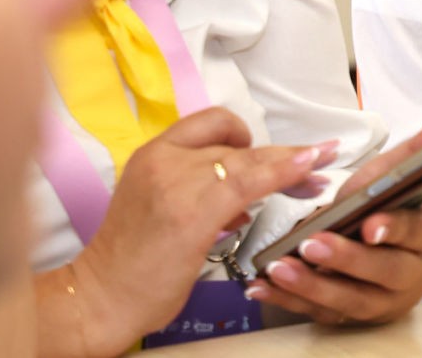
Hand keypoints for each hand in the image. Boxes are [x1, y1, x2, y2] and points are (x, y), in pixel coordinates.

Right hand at [45, 107, 337, 355]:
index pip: (211, 123)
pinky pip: (250, 182)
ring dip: (292, 165)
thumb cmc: (134, 262)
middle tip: (317, 161)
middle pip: (237, 144)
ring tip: (321, 170)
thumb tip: (246, 198)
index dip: (245, 133)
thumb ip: (202, 192)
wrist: (100, 298)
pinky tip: (306, 172)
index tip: (271, 150)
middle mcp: (163, 159)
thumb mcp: (164, 208)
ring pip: (250, 160)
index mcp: (153, 154)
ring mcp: (177, 182)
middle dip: (282, 155)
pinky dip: (284, 173)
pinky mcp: (192, 210)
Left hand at [247, 109, 421, 325]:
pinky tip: (264, 288)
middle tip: (312, 243)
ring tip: (280, 267)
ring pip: (350, 300)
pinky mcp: (351, 320)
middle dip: (346, 259)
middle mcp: (412, 277)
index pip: (413, 233)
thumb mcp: (397, 178)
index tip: (370, 226)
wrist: (381, 252)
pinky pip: (319, 314)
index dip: (393, 229)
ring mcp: (382, 304)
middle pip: (384, 272)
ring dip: (312, 285)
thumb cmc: (387, 210)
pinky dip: (289, 302)